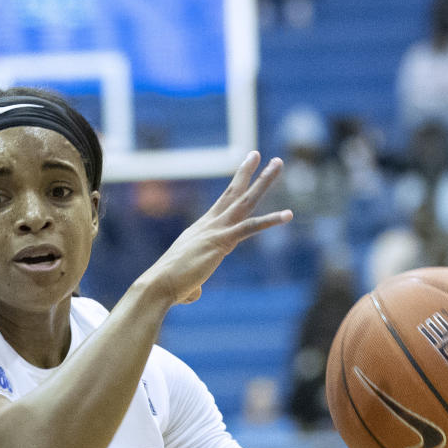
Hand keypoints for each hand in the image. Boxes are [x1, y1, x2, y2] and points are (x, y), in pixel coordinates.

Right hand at [140, 153, 291, 306]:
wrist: (159, 284)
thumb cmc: (168, 286)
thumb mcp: (186, 281)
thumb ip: (194, 284)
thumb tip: (194, 293)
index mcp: (201, 230)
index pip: (221, 204)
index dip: (234, 187)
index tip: (242, 171)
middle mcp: (209, 224)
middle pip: (233, 193)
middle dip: (247, 172)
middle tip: (257, 153)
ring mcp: (216, 230)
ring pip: (245, 200)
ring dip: (263, 181)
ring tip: (278, 163)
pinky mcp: (222, 242)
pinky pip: (251, 227)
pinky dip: (271, 221)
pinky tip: (288, 215)